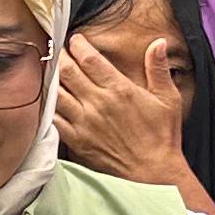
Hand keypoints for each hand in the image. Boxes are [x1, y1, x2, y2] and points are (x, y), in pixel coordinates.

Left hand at [52, 31, 190, 189]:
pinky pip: (54, 119)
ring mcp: (84, 123)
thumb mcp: (168, 98)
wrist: (153, 174)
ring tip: (47, 70)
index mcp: (119, 89)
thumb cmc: (162, 137)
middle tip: (56, 48)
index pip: (90, 59)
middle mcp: (98, 103)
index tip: (75, 40)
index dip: (78, 45)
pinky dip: (47, 107)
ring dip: (50, 78)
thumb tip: (159, 43)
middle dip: (59, 56)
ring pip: (57, 93)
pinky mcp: (77, 141)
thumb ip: (159, 69)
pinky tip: (46, 100)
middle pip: (68, 71)